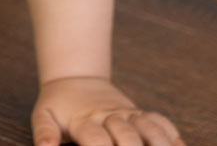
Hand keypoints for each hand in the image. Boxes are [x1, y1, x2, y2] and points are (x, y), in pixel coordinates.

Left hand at [32, 77, 183, 145]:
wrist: (76, 78)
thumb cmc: (58, 104)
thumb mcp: (44, 115)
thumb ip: (44, 132)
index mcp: (84, 120)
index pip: (96, 139)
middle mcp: (108, 116)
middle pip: (128, 135)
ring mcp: (127, 114)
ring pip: (149, 126)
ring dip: (160, 143)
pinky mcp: (139, 113)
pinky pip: (160, 121)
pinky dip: (172, 134)